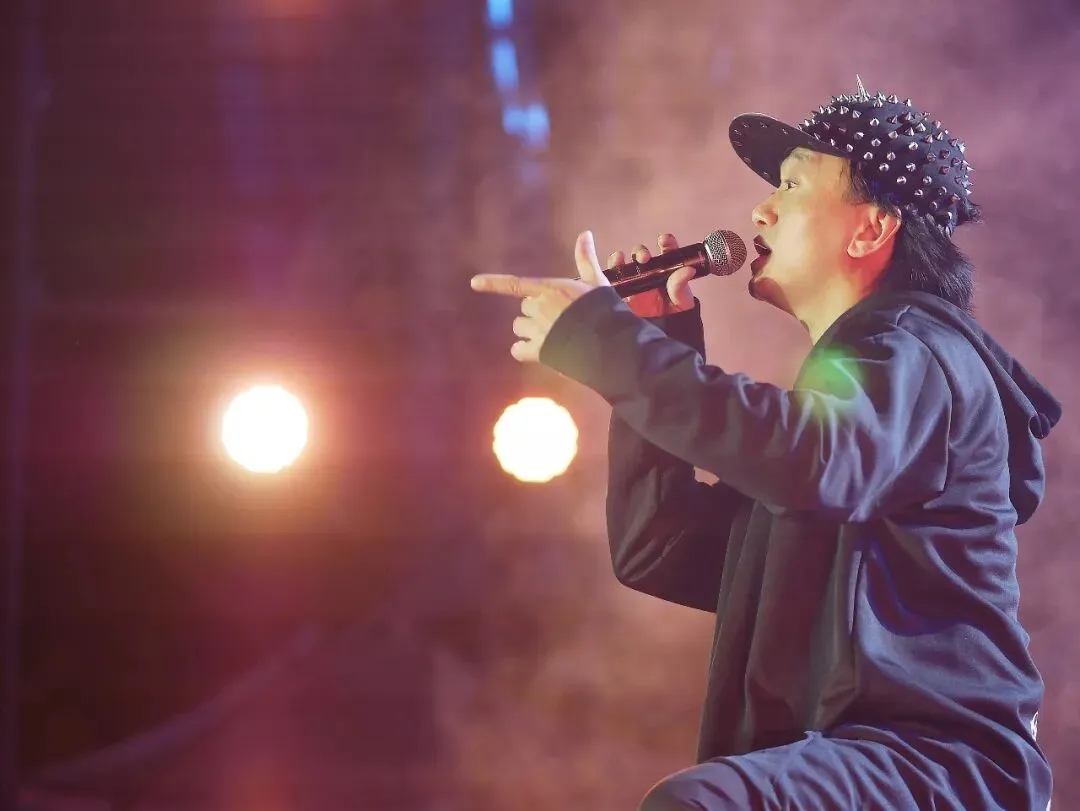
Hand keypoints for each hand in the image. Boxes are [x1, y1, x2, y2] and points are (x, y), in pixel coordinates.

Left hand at [470, 230, 608, 362]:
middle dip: (535, 312)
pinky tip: (539, 351)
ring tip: (553, 335)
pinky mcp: (539, 352)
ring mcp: (537, 331)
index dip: (493, 283)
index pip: (515, 285)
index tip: (474, 283)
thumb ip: (585, 259)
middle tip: (558, 318)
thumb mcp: (596, 281)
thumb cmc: (603, 310)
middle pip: (524, 308)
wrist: (609, 342)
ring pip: (519, 328)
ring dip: (530, 330)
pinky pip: (518, 350)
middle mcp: (538, 309)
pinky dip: (524, 350)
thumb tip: (585, 233)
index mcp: (549, 290)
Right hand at [613, 233, 695, 317]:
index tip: (664, 240)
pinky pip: (612, 277)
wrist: (658, 337)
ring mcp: (633, 283)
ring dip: (623, 258)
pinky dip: (612, 267)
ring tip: (622, 260)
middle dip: (641, 252)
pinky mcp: (620, 293)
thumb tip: (687, 270)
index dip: (666, 243)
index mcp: (667, 273)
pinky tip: (614, 264)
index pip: (667, 253)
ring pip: (625, 263)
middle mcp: (649, 274)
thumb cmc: (674, 318)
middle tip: (644, 258)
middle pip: (642, 255)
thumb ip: (681, 287)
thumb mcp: (682, 303)